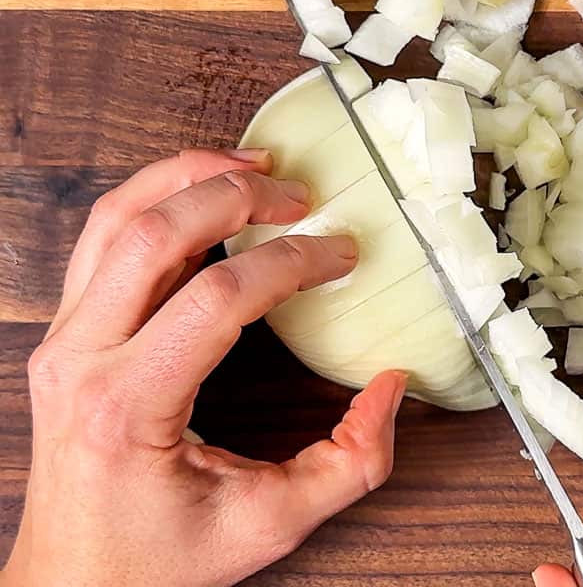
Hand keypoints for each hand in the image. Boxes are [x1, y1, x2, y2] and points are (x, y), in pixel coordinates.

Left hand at [1, 149, 405, 586]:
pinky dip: (155, 199)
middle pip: (153, 234)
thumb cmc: (160, 558)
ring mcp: (64, 340)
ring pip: (114, 218)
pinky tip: (205, 194)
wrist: (72, 583)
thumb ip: (350, 463)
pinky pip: (103, 239)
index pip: (216, 299)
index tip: (341, 257)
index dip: (292, 263)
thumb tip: (391, 386)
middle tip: (301, 194)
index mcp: (127, 406)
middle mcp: (81, 360)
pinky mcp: (66, 333)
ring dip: (185, 176)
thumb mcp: (271, 525)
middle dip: (238, 195)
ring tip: (252, 165)